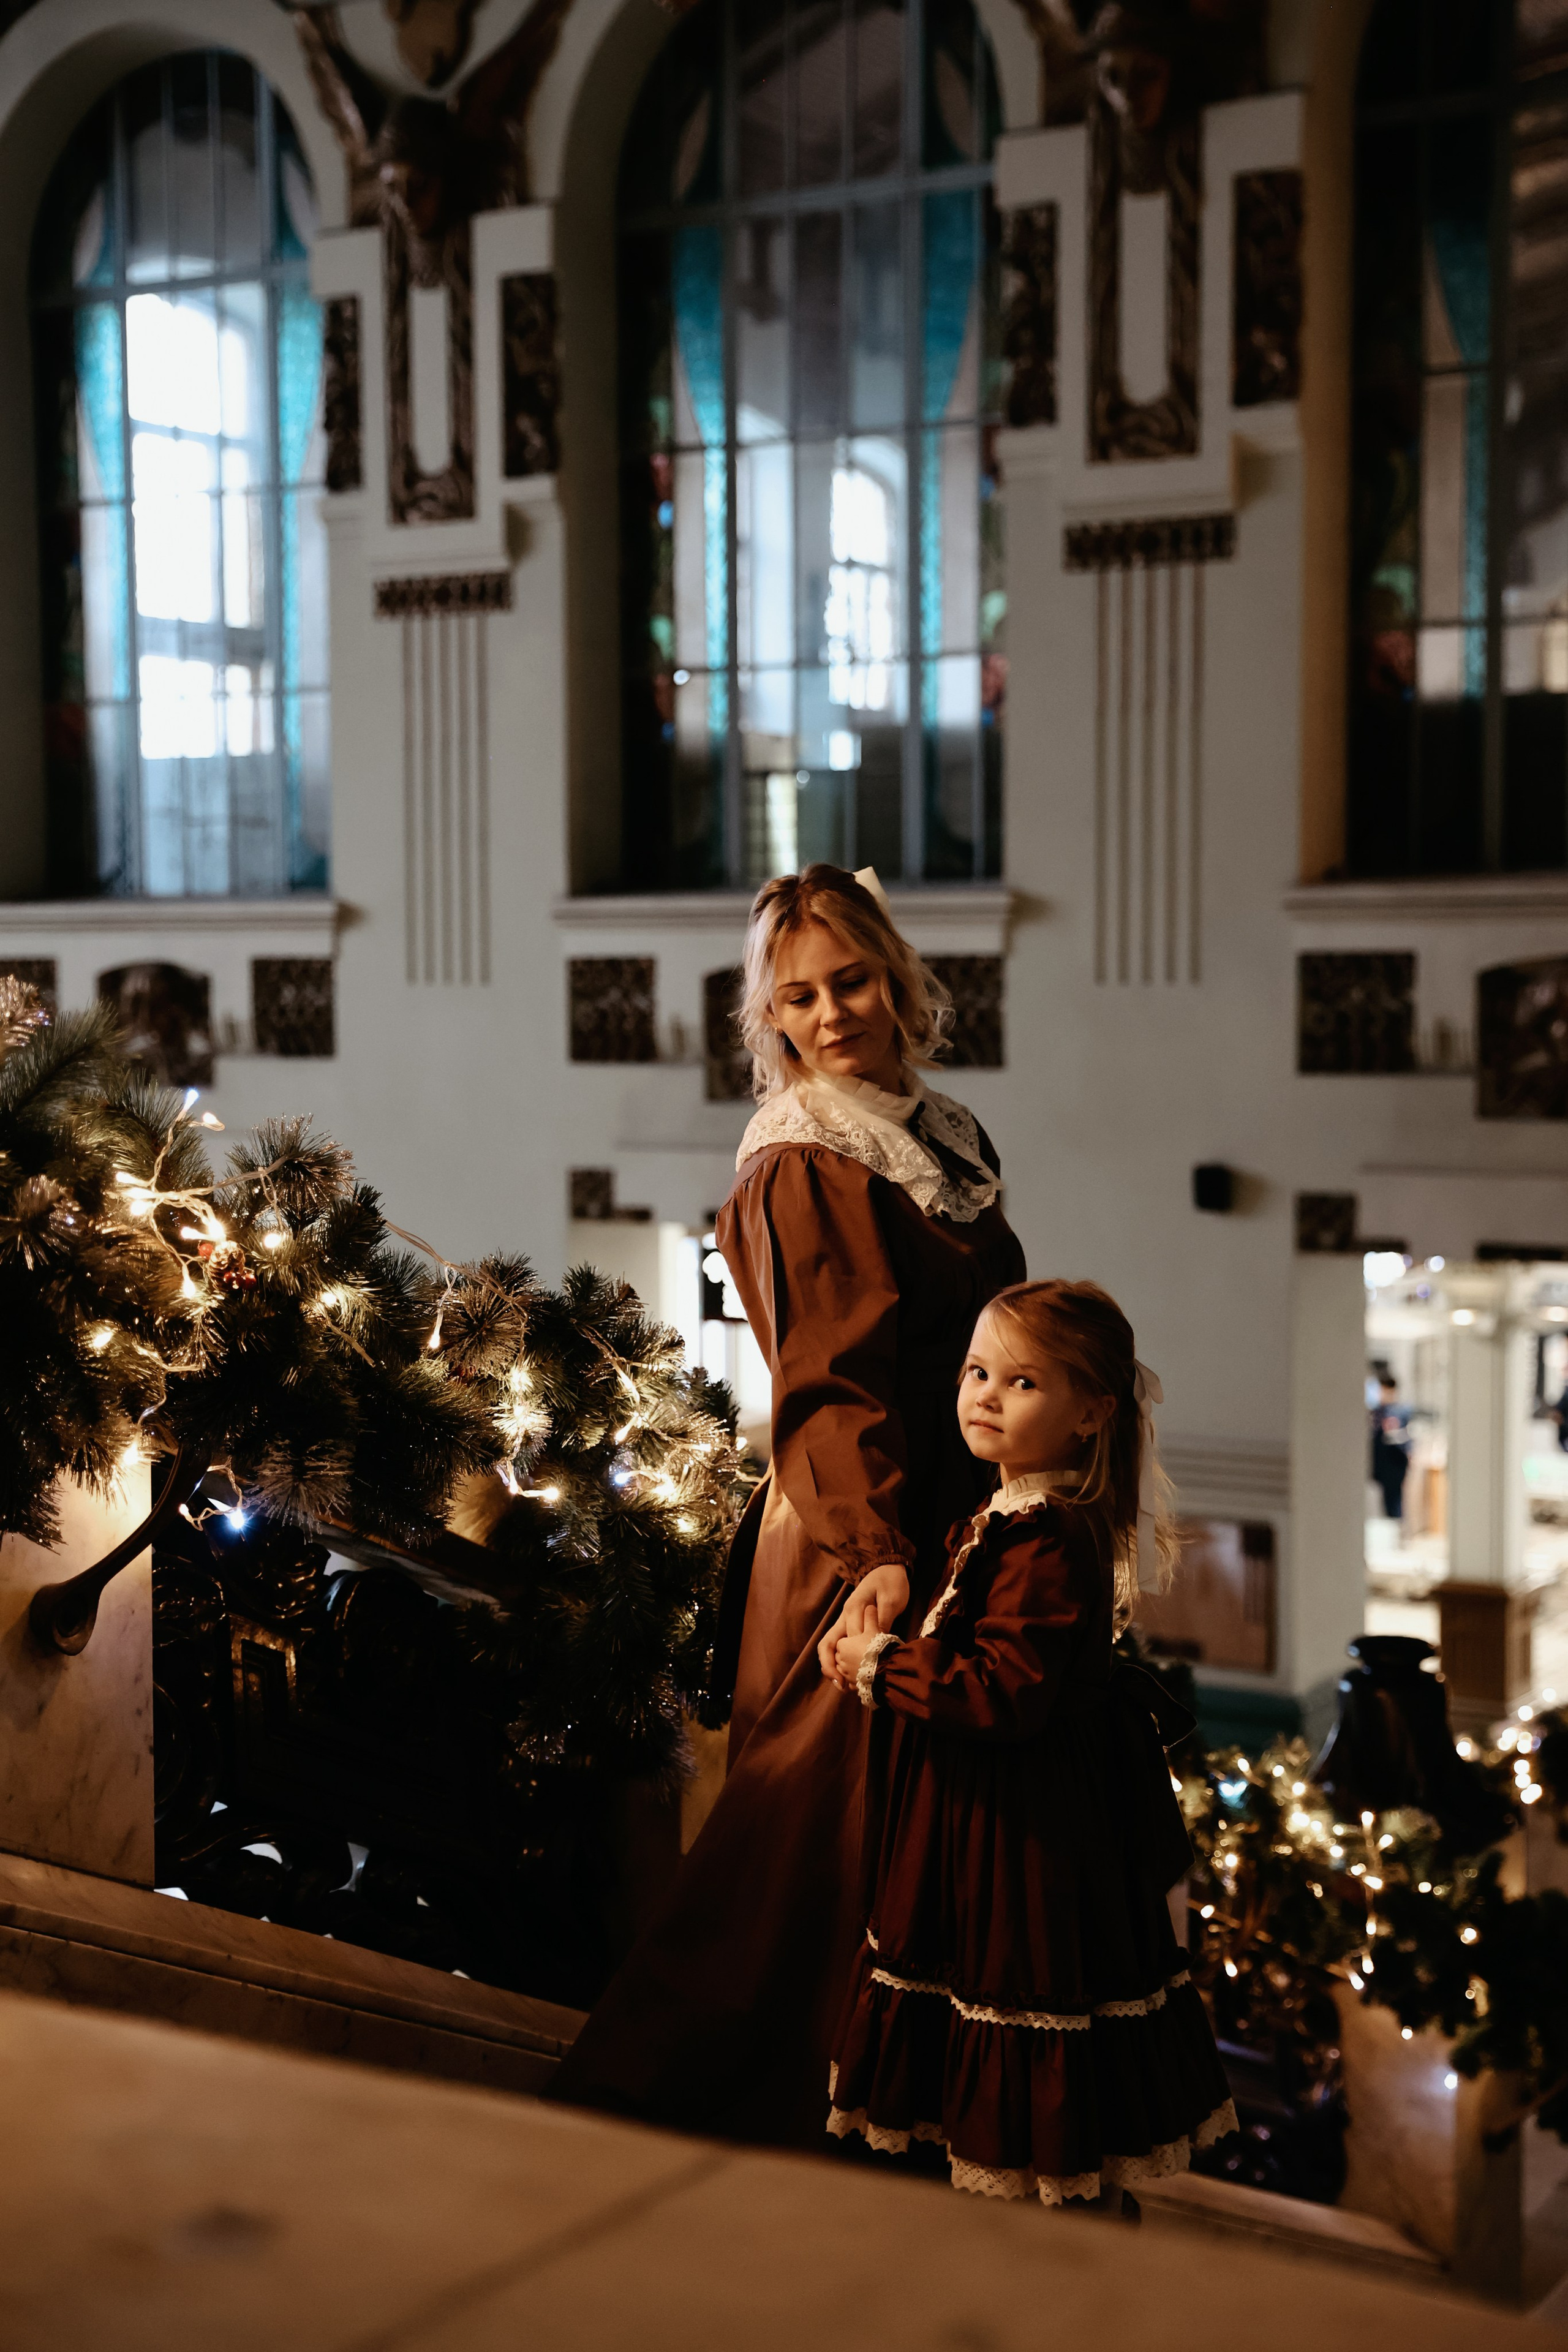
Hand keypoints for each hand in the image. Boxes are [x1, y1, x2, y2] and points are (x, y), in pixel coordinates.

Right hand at [816, 1561, 908, 1682]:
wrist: (886, 1567)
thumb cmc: (891, 1582)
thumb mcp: (892, 1599)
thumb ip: (883, 1619)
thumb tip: (876, 1642)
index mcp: (853, 1609)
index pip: (846, 1639)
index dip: (847, 1659)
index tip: (854, 1676)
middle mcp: (844, 1616)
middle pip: (827, 1644)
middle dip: (829, 1666)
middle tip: (841, 1685)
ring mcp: (845, 1620)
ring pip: (830, 1646)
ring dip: (833, 1666)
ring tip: (843, 1685)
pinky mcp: (849, 1624)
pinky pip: (839, 1645)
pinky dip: (840, 1660)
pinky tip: (849, 1674)